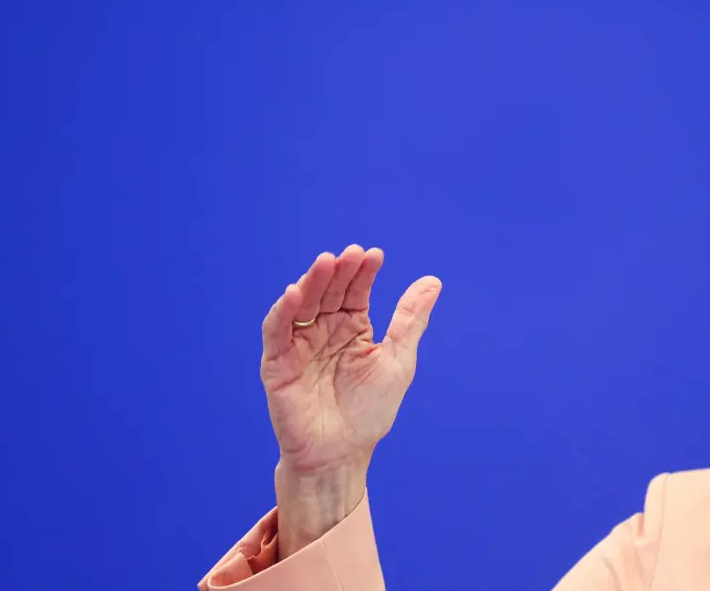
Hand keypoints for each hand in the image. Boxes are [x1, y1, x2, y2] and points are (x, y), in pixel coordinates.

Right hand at [261, 245, 441, 475]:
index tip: (375, 255)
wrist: (343, 455)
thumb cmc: (370, 412)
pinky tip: (293, 293)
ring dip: (311, 282)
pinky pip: (276, 332)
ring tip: (326, 263)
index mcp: (352, 327)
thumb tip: (433, 281)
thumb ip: (409, 320)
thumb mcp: (397, 360)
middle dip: (338, 271)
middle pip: (328, 292)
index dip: (363, 273)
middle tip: (350, 254)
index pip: (355, 291)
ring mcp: (299, 346)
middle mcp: (323, 330)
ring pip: (302, 305)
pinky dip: (282, 312)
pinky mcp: (277, 364)